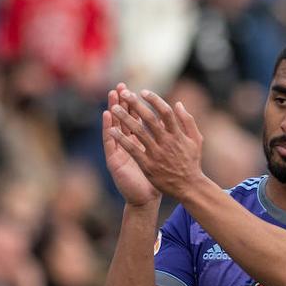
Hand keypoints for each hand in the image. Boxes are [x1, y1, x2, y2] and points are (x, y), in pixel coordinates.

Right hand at [103, 85, 159, 206]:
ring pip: (115, 126)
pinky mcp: (114, 160)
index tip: (138, 90)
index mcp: (142, 141)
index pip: (137, 118)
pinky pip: (110, 142)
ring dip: (113, 110)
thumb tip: (178, 114)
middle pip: (125, 118)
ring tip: (112, 96)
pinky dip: (108, 128)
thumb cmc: (158, 178)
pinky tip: (107, 117)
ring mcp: (120, 150)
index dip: (137, 104)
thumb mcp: (166, 155)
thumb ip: (171, 136)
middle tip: (120, 86)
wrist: (147, 198)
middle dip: (123, 102)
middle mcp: (129, 143)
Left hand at [108, 87, 204, 201]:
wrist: (190, 187)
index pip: (165, 112)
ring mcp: (156, 154)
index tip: (143, 92)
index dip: (154, 100)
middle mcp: (166, 142)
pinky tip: (111, 130)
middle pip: (149, 118)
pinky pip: (132, 149)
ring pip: (138, 132)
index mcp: (177, 134)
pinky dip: (121, 139)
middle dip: (135, 104)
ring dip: (124, 118)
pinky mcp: (148, 165)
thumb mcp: (196, 140)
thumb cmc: (192, 162)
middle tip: (124, 93)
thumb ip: (188, 121)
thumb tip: (178, 104)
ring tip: (113, 108)